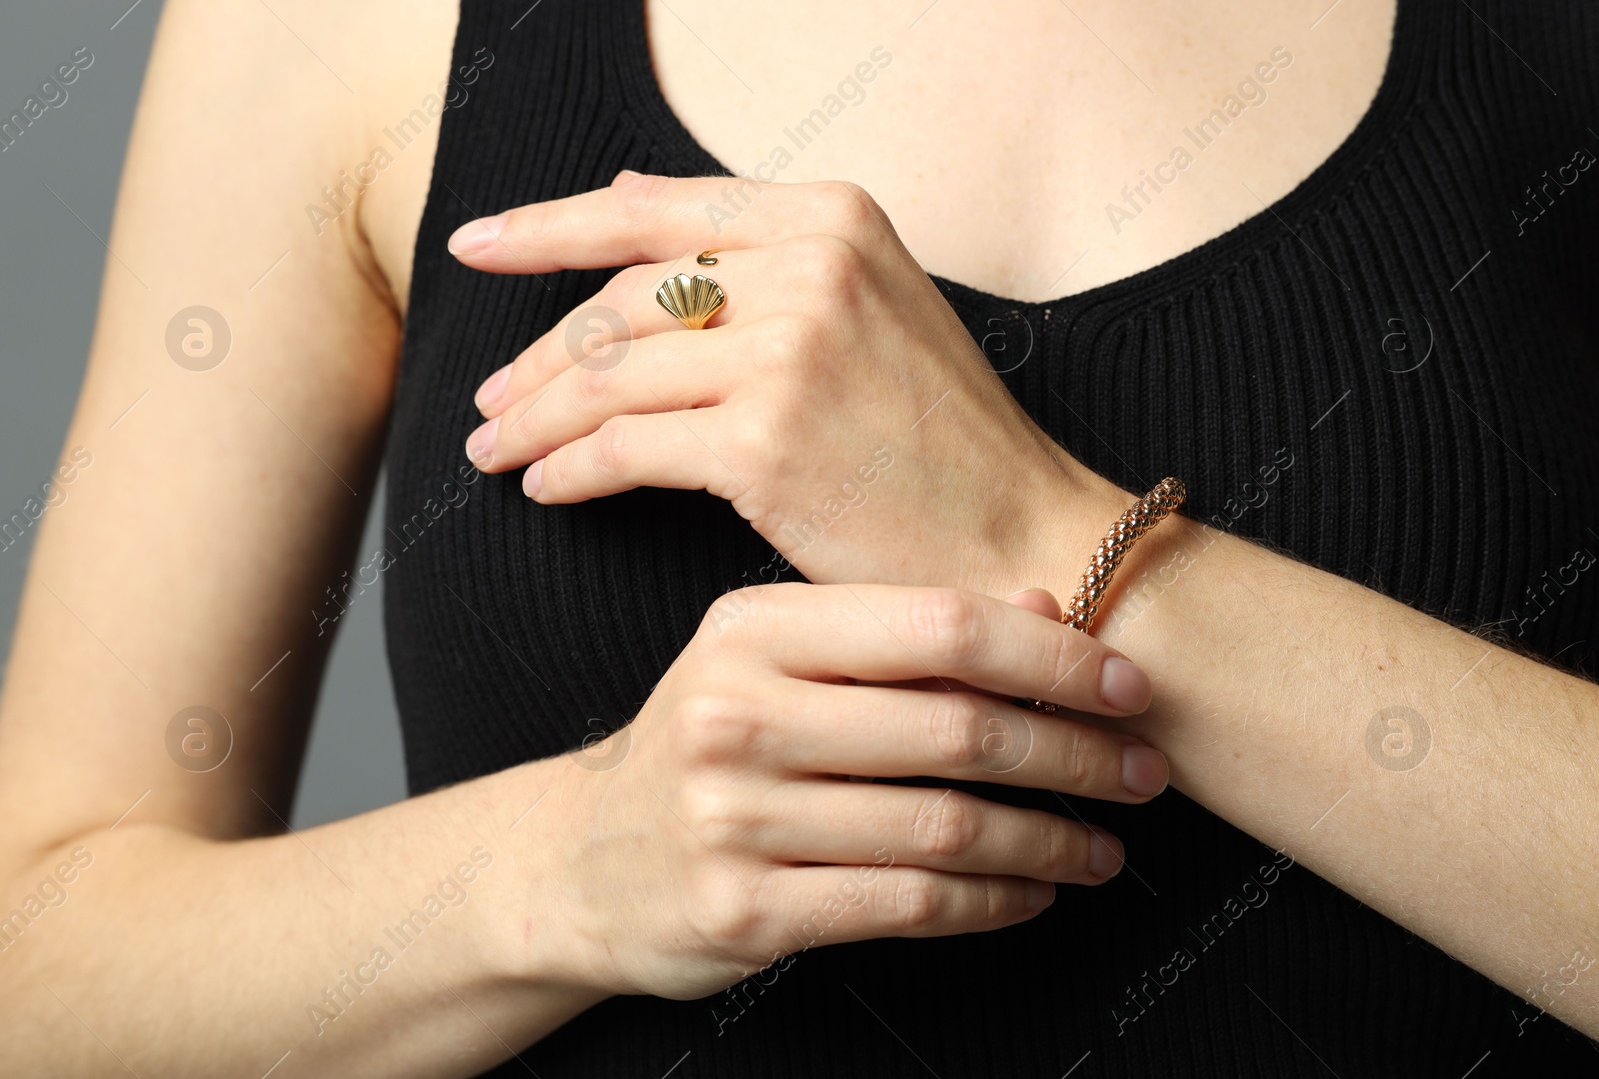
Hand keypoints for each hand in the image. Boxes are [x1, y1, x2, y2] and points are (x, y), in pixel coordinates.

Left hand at [450, 171, 1126, 592]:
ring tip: (496, 450)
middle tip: (489, 401)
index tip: (475, 246)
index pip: (651, 208)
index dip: (546, 226)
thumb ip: (752, 247)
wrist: (1023, 536)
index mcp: (831, 217)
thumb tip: (622, 190)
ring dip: (533, 417)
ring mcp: (788, 349)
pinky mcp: (765, 439)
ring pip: (608, 373)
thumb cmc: (942, 438)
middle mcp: (809, 265)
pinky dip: (569, 469)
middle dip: (536, 356)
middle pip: (619, 298)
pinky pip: (623, 447)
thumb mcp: (868, 303)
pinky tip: (547, 487)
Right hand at [539, 582, 1167, 1000]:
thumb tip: (1039, 601)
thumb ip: (894, 630)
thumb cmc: (706, 743)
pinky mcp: (744, 911)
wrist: (586, 858)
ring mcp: (734, 817)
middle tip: (1144, 770)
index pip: (936, 625)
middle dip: (1074, 753)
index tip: (1127, 683)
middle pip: (952, 727)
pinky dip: (990, 900)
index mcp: (752, 628)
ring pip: (942, 825)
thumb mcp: (774, 660)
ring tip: (1106, 845)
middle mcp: (737, 714)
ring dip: (1049, 839)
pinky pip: (905, 903)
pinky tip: (1033, 891)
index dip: (1051, 656)